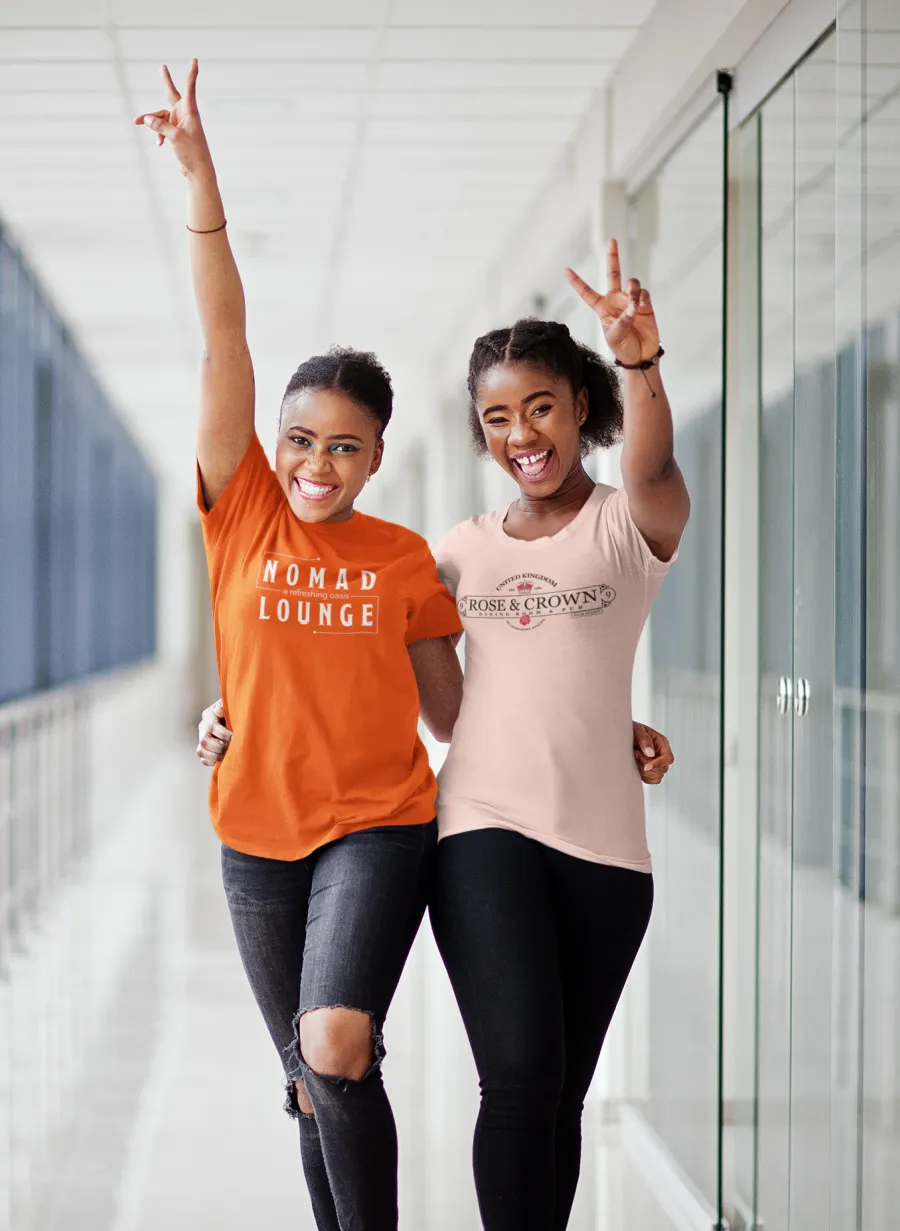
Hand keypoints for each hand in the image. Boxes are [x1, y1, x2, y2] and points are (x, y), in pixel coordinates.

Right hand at [134, 59, 211, 177]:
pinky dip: (158, 133)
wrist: (197, 171)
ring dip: (151, 120)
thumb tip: (145, 118)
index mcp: (190, 112)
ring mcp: (179, 123)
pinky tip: (159, 143)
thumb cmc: (192, 154)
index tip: (194, 60)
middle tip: (162, 67)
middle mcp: (184, 114)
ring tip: (135, 121)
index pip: (189, 88)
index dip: (191, 73)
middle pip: (172, 95)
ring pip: (160, 115)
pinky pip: (161, 127)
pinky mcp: (175, 132)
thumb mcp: (175, 138)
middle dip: (166, 82)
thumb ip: (160, 126)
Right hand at [197, 699, 232, 767]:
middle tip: (232, 746)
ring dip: (216, 755)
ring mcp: (202, 739)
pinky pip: (204, 760)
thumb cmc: (237, 710)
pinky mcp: (205, 750)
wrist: (239, 718)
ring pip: (201, 751)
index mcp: (208, 714)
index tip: (235, 736)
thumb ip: (226, 708)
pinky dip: (213, 761)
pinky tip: (224, 758)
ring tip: (228, 753)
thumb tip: (218, 710)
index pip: (212, 727)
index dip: (224, 734)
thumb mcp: (233, 706)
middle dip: (220, 746)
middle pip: (204, 741)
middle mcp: (203, 726)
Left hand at [566, 239, 659, 367]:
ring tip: (634, 305)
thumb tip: (632, 307)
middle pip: (613, 273)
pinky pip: (643, 293)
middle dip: (613, 257)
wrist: (640, 355)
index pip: (586, 292)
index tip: (565, 270)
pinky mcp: (645, 304)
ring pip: (632, 283)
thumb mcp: (614, 337)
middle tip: (612, 241)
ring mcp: (630, 300)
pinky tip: (640, 306)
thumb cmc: (623, 348)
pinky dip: (642, 297)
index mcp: (601, 308)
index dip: (577, 282)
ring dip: (633, 290)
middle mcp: (615, 300)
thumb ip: (622, 321)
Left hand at [632, 722, 673, 785]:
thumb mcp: (638, 729)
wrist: (621, 734)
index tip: (646, 766)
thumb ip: (645, 740)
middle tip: (635, 753)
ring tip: (635, 758)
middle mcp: (661, 754)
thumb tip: (651, 754)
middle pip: (663, 769)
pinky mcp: (649, 770)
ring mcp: (656, 763)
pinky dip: (643, 777)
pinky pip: (651, 780)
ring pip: (657, 777)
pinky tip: (635, 766)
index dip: (658, 764)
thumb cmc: (632, 729)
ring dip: (644, 771)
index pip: (668, 758)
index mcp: (662, 744)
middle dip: (647, 765)